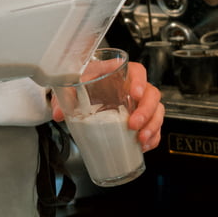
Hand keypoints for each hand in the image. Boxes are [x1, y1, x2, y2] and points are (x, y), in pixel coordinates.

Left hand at [49, 60, 164, 152]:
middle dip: (146, 111)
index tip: (135, 93)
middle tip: (133, 124)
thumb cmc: (86, 85)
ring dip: (152, 126)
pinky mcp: (143, 121)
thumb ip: (65, 97)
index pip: (137, 71)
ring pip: (157, 111)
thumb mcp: (75, 86)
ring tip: (140, 139)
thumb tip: (59, 113)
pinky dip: (153, 138)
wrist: (87, 96)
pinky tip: (143, 146)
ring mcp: (140, 105)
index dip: (139, 81)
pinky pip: (156, 128)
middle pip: (152, 94)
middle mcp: (134, 89)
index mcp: (120, 75)